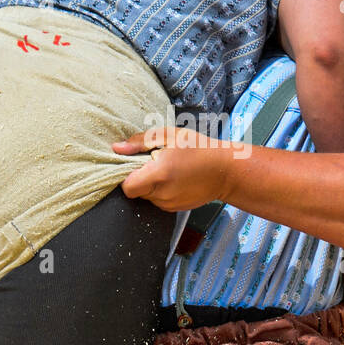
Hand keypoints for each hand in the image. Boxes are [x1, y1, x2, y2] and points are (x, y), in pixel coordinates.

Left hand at [112, 127, 233, 211]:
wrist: (226, 171)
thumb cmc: (200, 149)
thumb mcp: (170, 136)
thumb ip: (140, 142)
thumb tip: (118, 148)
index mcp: (159, 174)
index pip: (127, 186)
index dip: (125, 176)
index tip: (133, 165)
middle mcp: (162, 194)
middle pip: (136, 191)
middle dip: (139, 177)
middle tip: (153, 163)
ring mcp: (169, 204)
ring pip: (146, 196)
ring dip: (150, 184)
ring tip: (167, 169)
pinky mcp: (175, 209)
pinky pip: (158, 200)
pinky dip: (161, 190)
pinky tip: (175, 178)